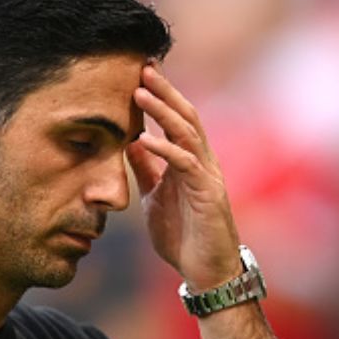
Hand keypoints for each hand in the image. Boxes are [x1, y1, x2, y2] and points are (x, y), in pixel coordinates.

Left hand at [127, 65, 241, 290]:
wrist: (207, 273)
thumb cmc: (184, 237)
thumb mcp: (156, 198)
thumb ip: (146, 171)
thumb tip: (131, 143)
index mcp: (190, 161)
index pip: (177, 120)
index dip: (162, 96)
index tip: (140, 73)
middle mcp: (203, 162)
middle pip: (186, 116)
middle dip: (165, 90)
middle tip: (143, 66)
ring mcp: (207, 176)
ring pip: (187, 133)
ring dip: (163, 110)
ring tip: (139, 92)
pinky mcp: (208, 194)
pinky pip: (185, 164)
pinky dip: (164, 149)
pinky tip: (143, 139)